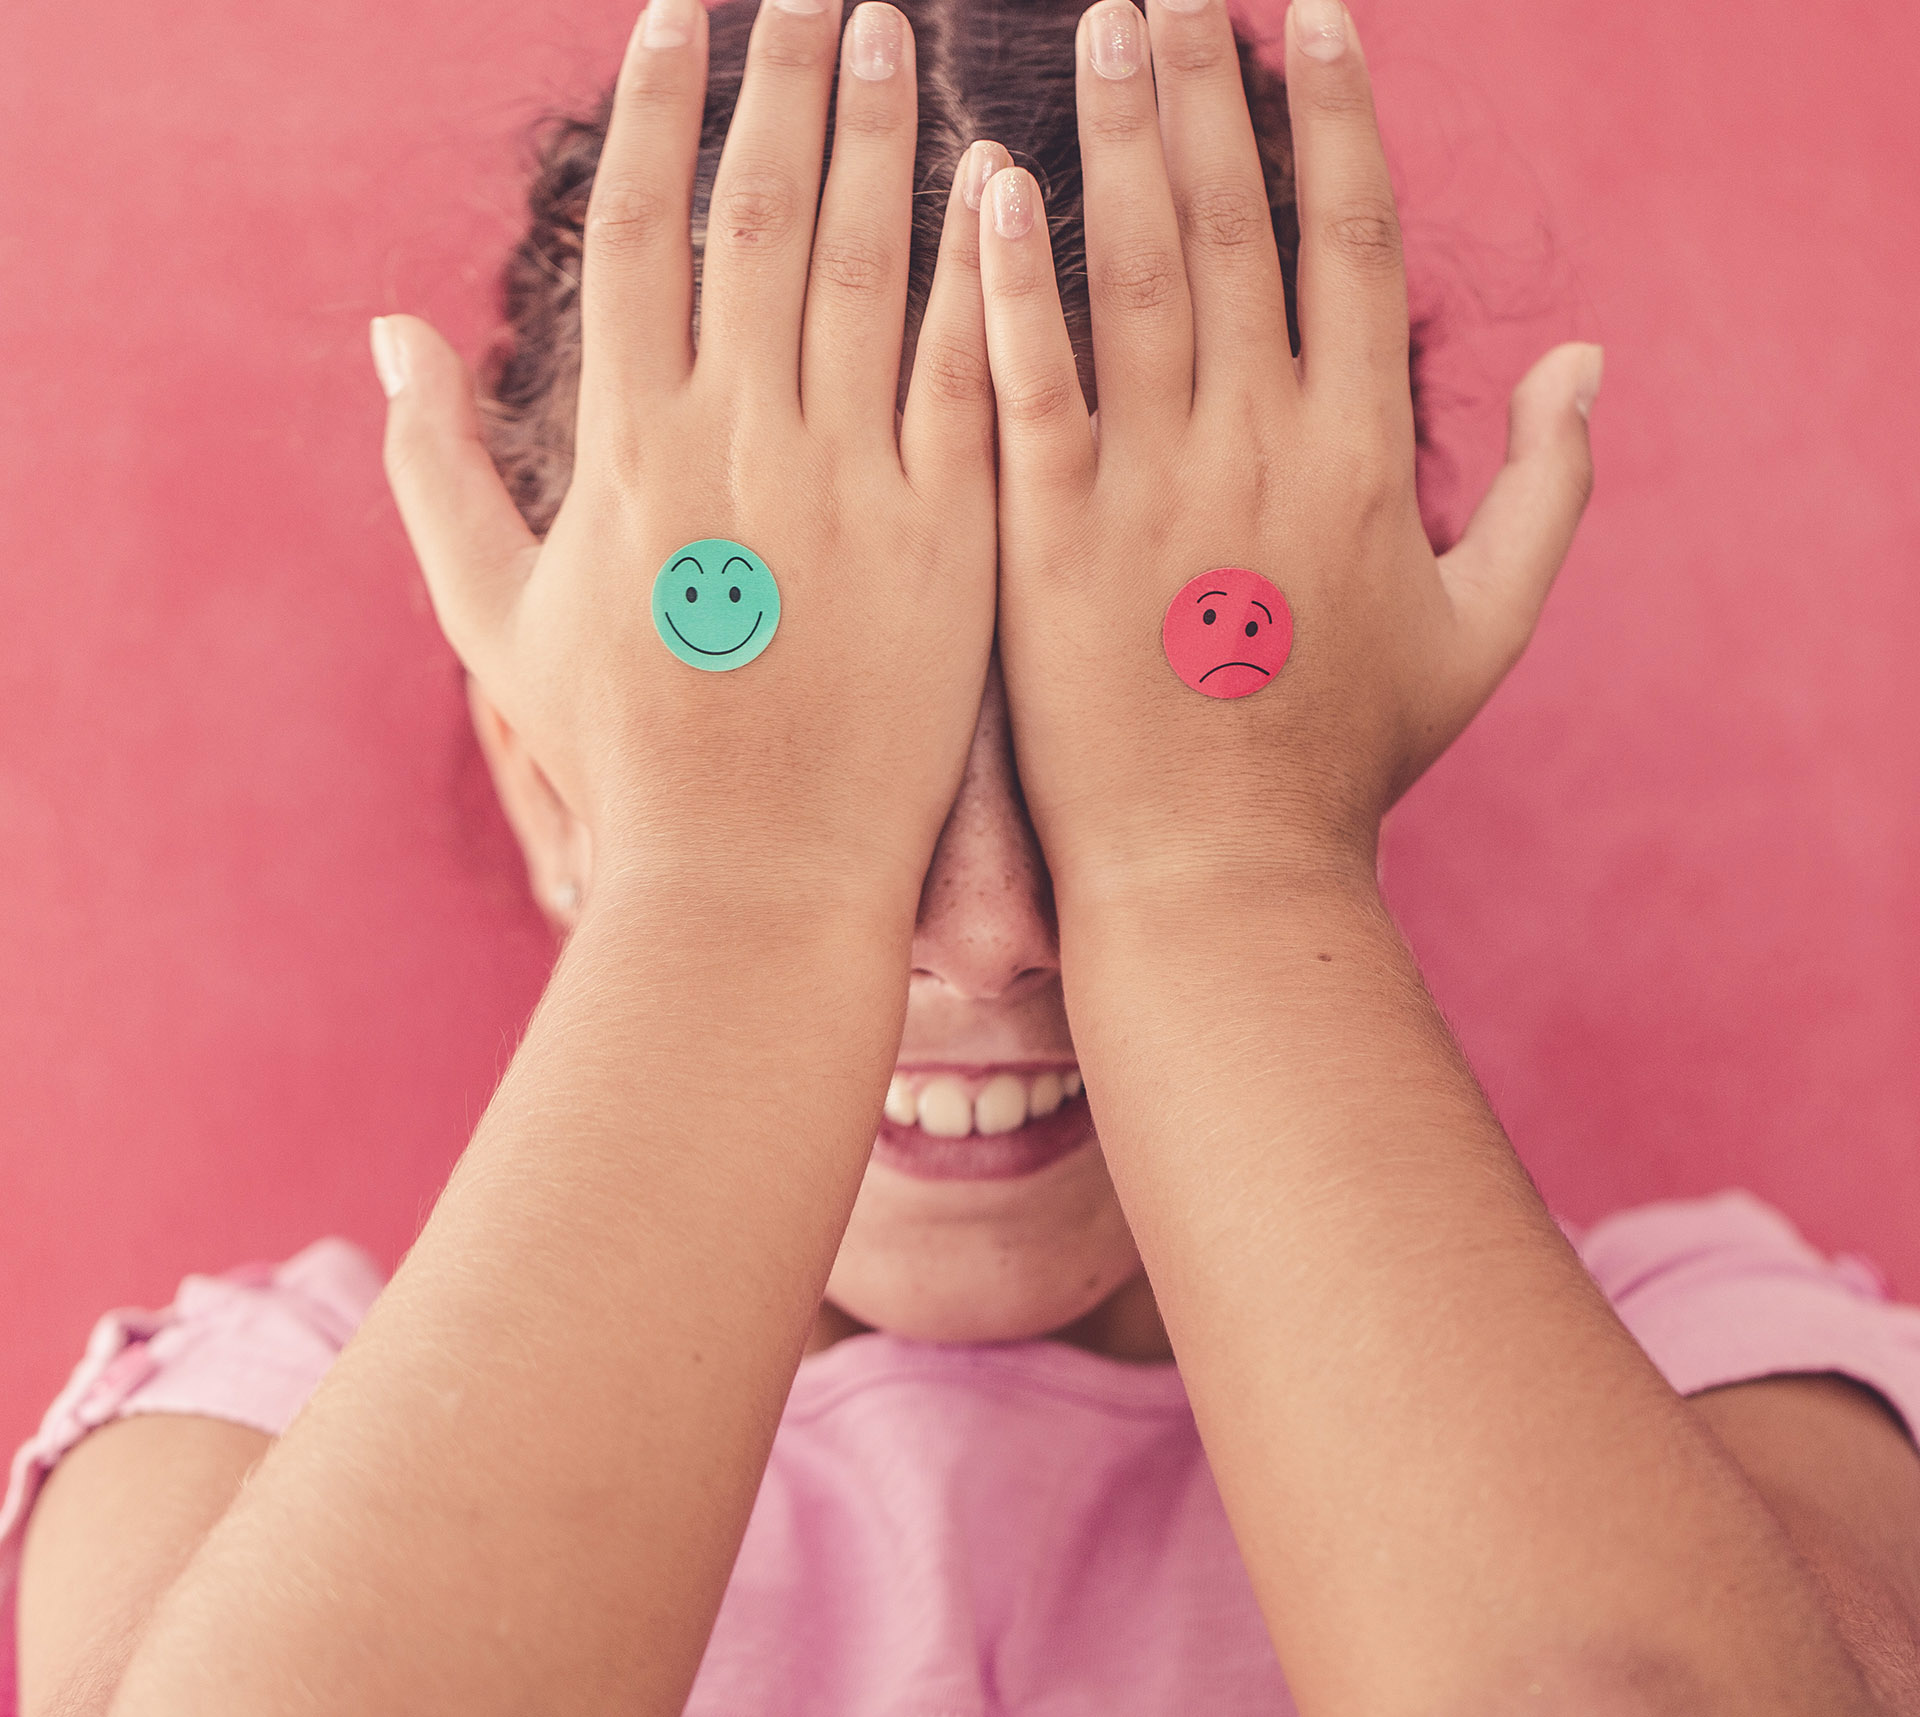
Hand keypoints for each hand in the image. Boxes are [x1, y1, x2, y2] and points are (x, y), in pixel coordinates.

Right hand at [374, 0, 997, 910]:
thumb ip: (433, 475)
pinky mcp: (947, 543)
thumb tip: (387, 333)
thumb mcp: (496, 623)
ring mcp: (847, 490)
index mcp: (626, 452)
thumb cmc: (623, 763)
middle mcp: (734, 445)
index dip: (659, 111)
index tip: (680, 14)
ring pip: (864, 271)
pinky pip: (965, 381)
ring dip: (881, 139)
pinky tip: (998, 186)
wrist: (753, 881)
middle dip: (785, 84)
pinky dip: (980, 277)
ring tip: (896, 34)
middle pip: (759, 217)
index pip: (639, 234)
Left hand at [977, 0, 1600, 899]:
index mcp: (1364, 451)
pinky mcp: (1049, 545)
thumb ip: (1553, 489)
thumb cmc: (1348, 762)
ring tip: (1100, 26)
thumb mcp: (1488, 632)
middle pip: (1236, 223)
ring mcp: (1153, 493)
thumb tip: (1589, 359)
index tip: (1316, 18)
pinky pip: (1029, 390)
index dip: (1339, 115)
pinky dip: (1006, 286)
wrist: (1222, 875)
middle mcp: (1263, 446)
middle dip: (1209, 88)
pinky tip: (982, 187)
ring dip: (1119, 138)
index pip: (1352, 239)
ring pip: (1136, 276)